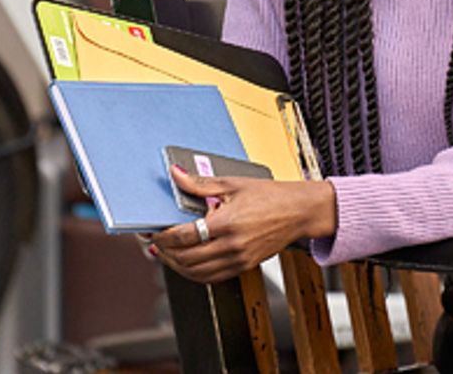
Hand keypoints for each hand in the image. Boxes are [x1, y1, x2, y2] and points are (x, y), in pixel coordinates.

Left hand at [149, 166, 337, 283]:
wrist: (300, 212)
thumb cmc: (271, 195)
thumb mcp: (234, 184)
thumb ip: (200, 184)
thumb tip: (176, 175)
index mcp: (227, 222)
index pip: (184, 236)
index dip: (163, 235)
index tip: (152, 230)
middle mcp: (232, 245)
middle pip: (186, 258)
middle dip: (164, 252)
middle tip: (154, 242)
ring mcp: (238, 259)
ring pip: (196, 273)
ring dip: (176, 266)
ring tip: (166, 254)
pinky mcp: (244, 266)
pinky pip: (212, 278)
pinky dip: (194, 273)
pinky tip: (187, 262)